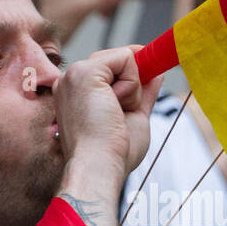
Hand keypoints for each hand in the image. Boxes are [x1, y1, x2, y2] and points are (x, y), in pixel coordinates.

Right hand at [56, 46, 161, 176]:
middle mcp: (70, 81)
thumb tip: (156, 72)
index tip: (140, 92)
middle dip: (132, 85)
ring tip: (115, 114)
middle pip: (116, 61)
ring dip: (132, 88)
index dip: (130, 78)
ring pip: (123, 59)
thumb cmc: (113, 153)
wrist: (99, 167)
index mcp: (76, 93)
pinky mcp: (85, 72)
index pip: (109, 70)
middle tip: (120, 115)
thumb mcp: (134, 116)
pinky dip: (132, 84)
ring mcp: (74, 75)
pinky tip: (117, 106)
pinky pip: (126, 58)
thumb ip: (143, 93)